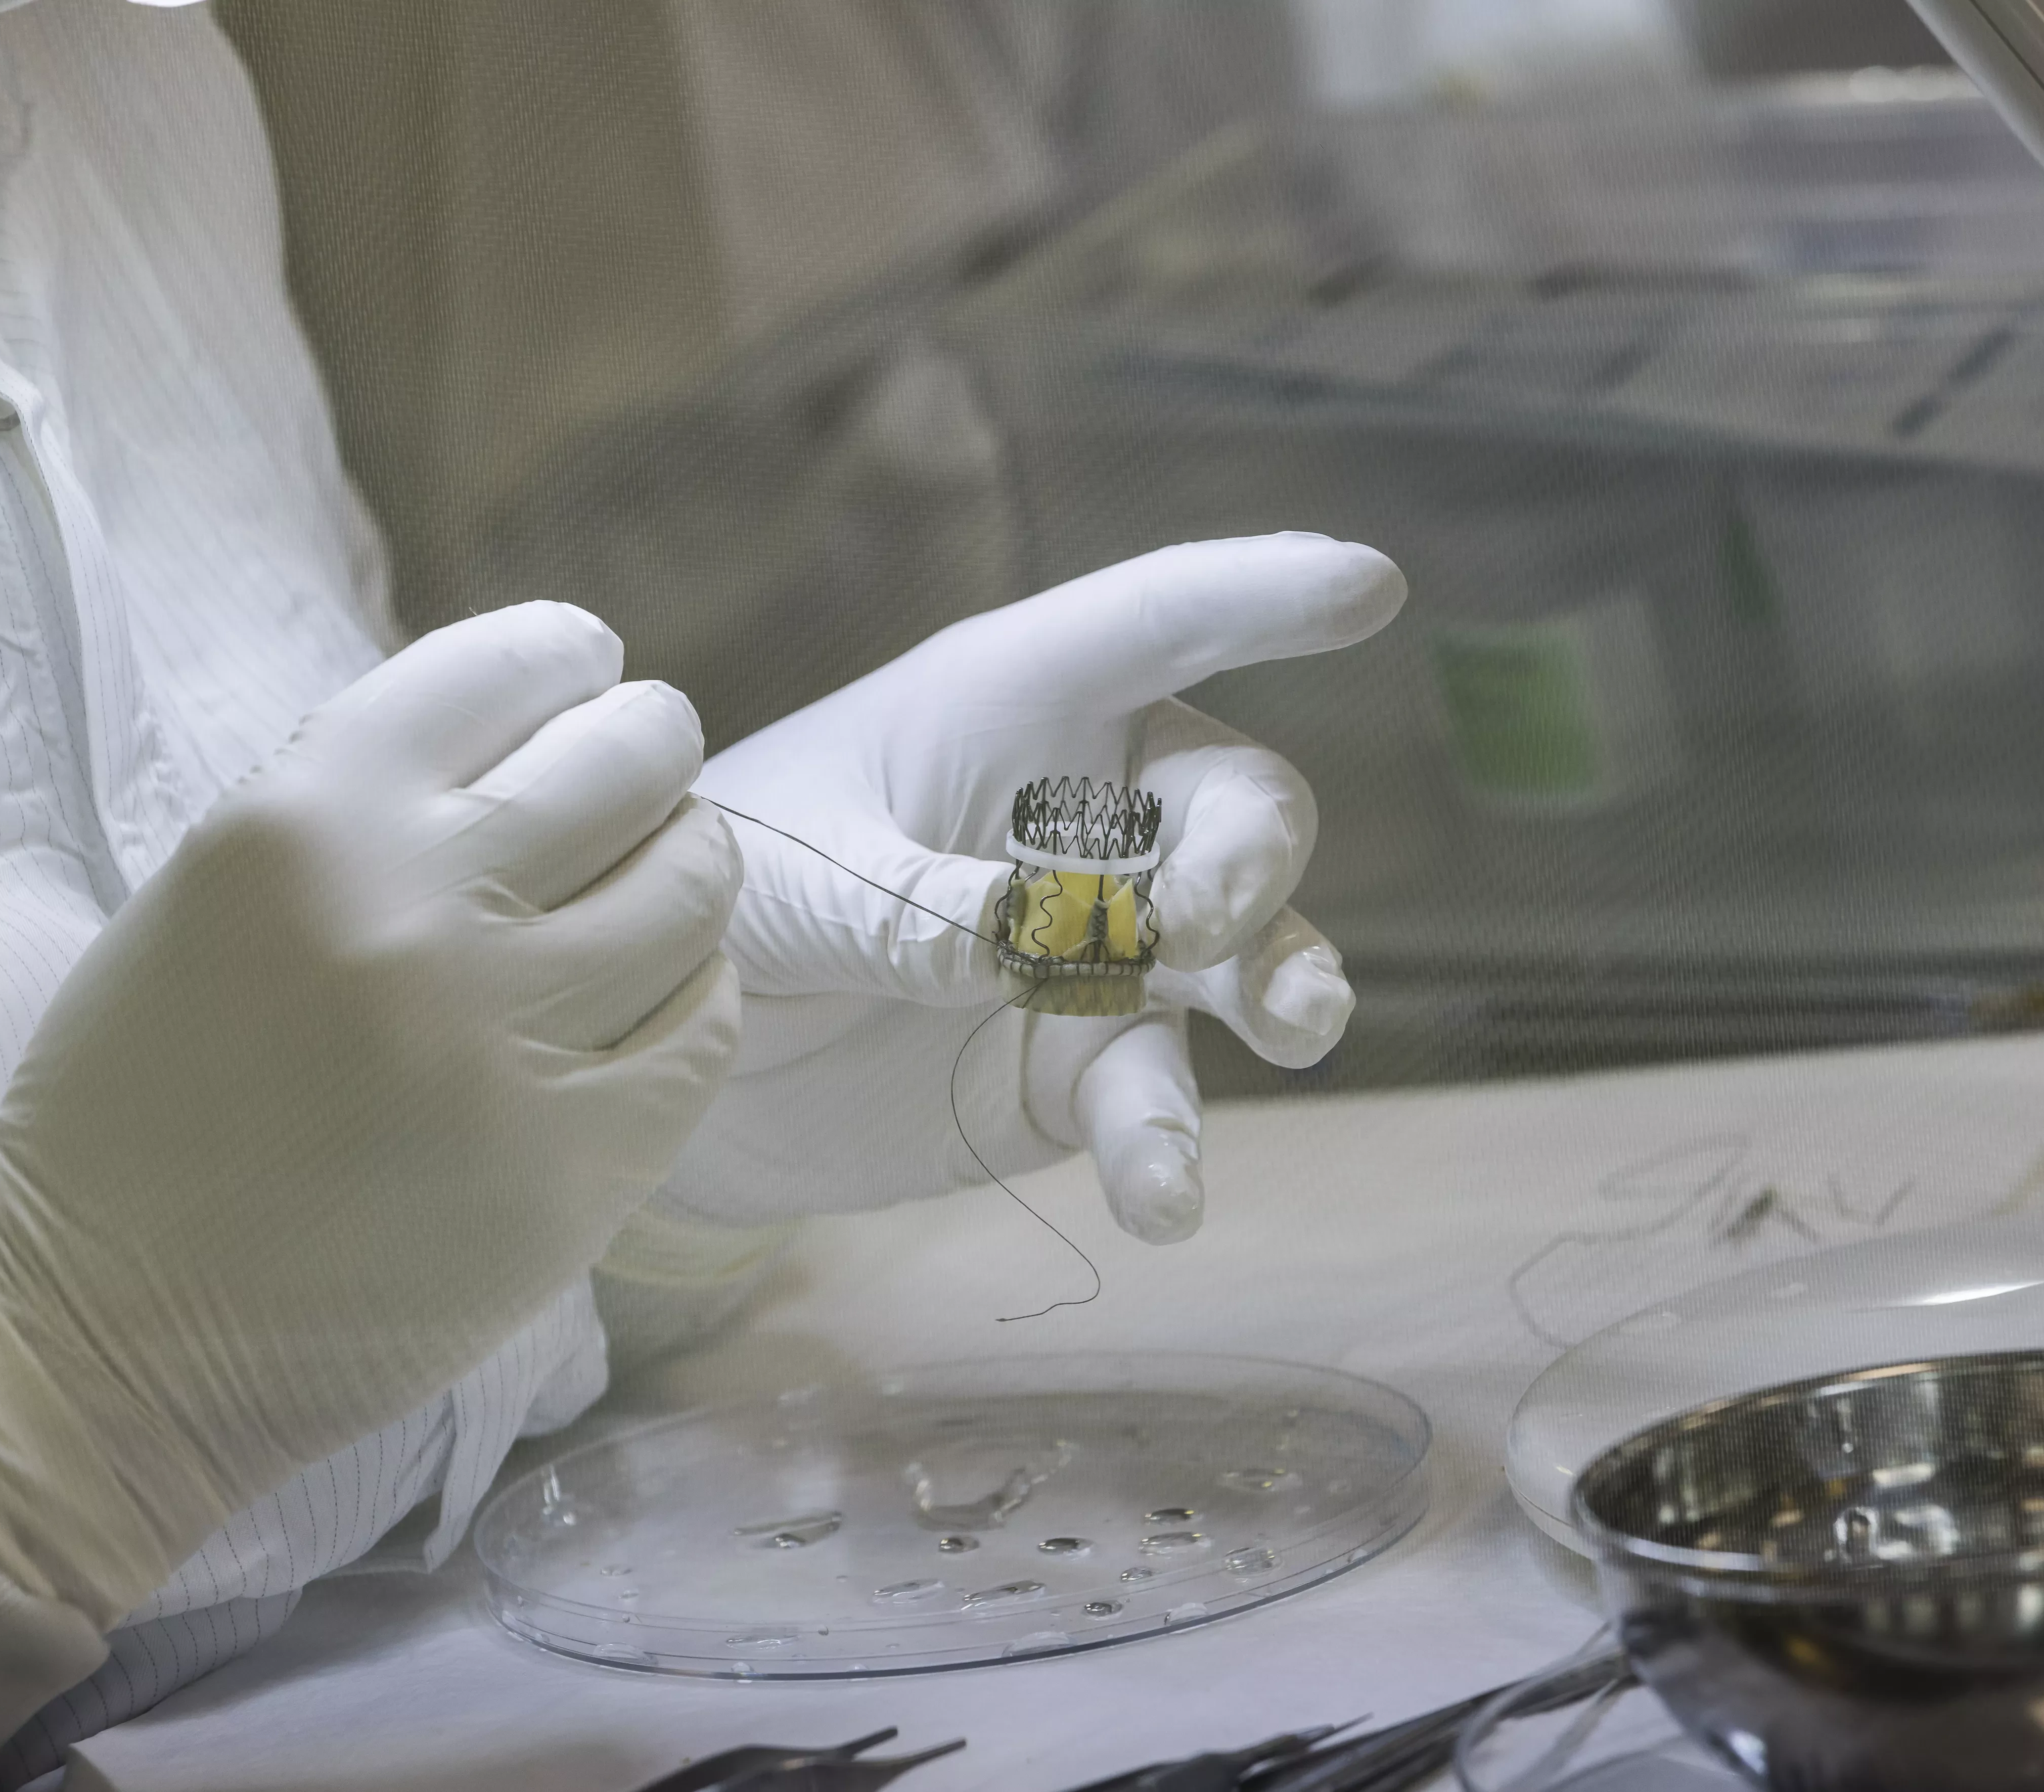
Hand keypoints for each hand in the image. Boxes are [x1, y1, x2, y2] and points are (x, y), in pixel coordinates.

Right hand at [0, 604, 741, 1624]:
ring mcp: (508, 1045)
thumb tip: (537, 733)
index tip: (590, 666)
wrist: (101, 1333)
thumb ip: (371, 805)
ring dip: (691, 862)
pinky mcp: (574, 1170)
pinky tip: (671, 989)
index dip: (565, 656)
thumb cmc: (140, 1105)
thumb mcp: (218, 890)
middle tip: (650, 764)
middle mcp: (418, 912)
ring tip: (668, 870)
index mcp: (305, 820)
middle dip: (651, 747)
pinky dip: (700, 993)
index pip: (500, 670)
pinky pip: (703, 1034)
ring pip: (692, 891)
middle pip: (628, 765)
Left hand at [665, 534, 1400, 1244]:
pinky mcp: (1082, 1066)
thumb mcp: (773, 874)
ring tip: (1290, 1028)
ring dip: (1283, 984)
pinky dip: (1168, 1148)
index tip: (1369, 583)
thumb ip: (901, 900)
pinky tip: (1160, 1197)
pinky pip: (1158, 1099)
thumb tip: (1029, 946)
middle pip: (1239, 804)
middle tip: (1187, 925)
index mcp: (1010, 704)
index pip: (1155, 623)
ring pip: (1247, 952)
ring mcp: (1104, 950)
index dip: (1261, 595)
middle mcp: (1085, 815)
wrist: (674, 1051)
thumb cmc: (719, 890)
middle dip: (1248, 855)